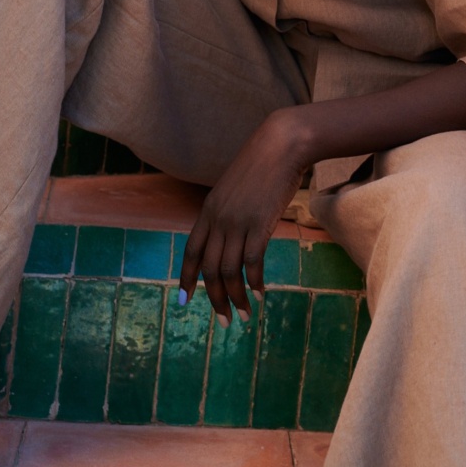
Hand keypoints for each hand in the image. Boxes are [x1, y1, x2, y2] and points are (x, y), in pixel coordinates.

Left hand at [177, 110, 310, 323]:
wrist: (281, 145)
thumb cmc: (262, 165)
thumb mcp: (234, 189)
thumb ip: (227, 212)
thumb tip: (229, 236)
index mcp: (208, 211)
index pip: (191, 252)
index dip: (187, 279)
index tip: (184, 301)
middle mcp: (218, 219)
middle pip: (209, 269)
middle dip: (214, 299)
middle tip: (224, 321)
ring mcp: (238, 222)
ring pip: (229, 270)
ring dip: (236, 297)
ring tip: (244, 314)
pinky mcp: (260, 223)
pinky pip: (253, 261)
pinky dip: (255, 281)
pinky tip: (261, 293)